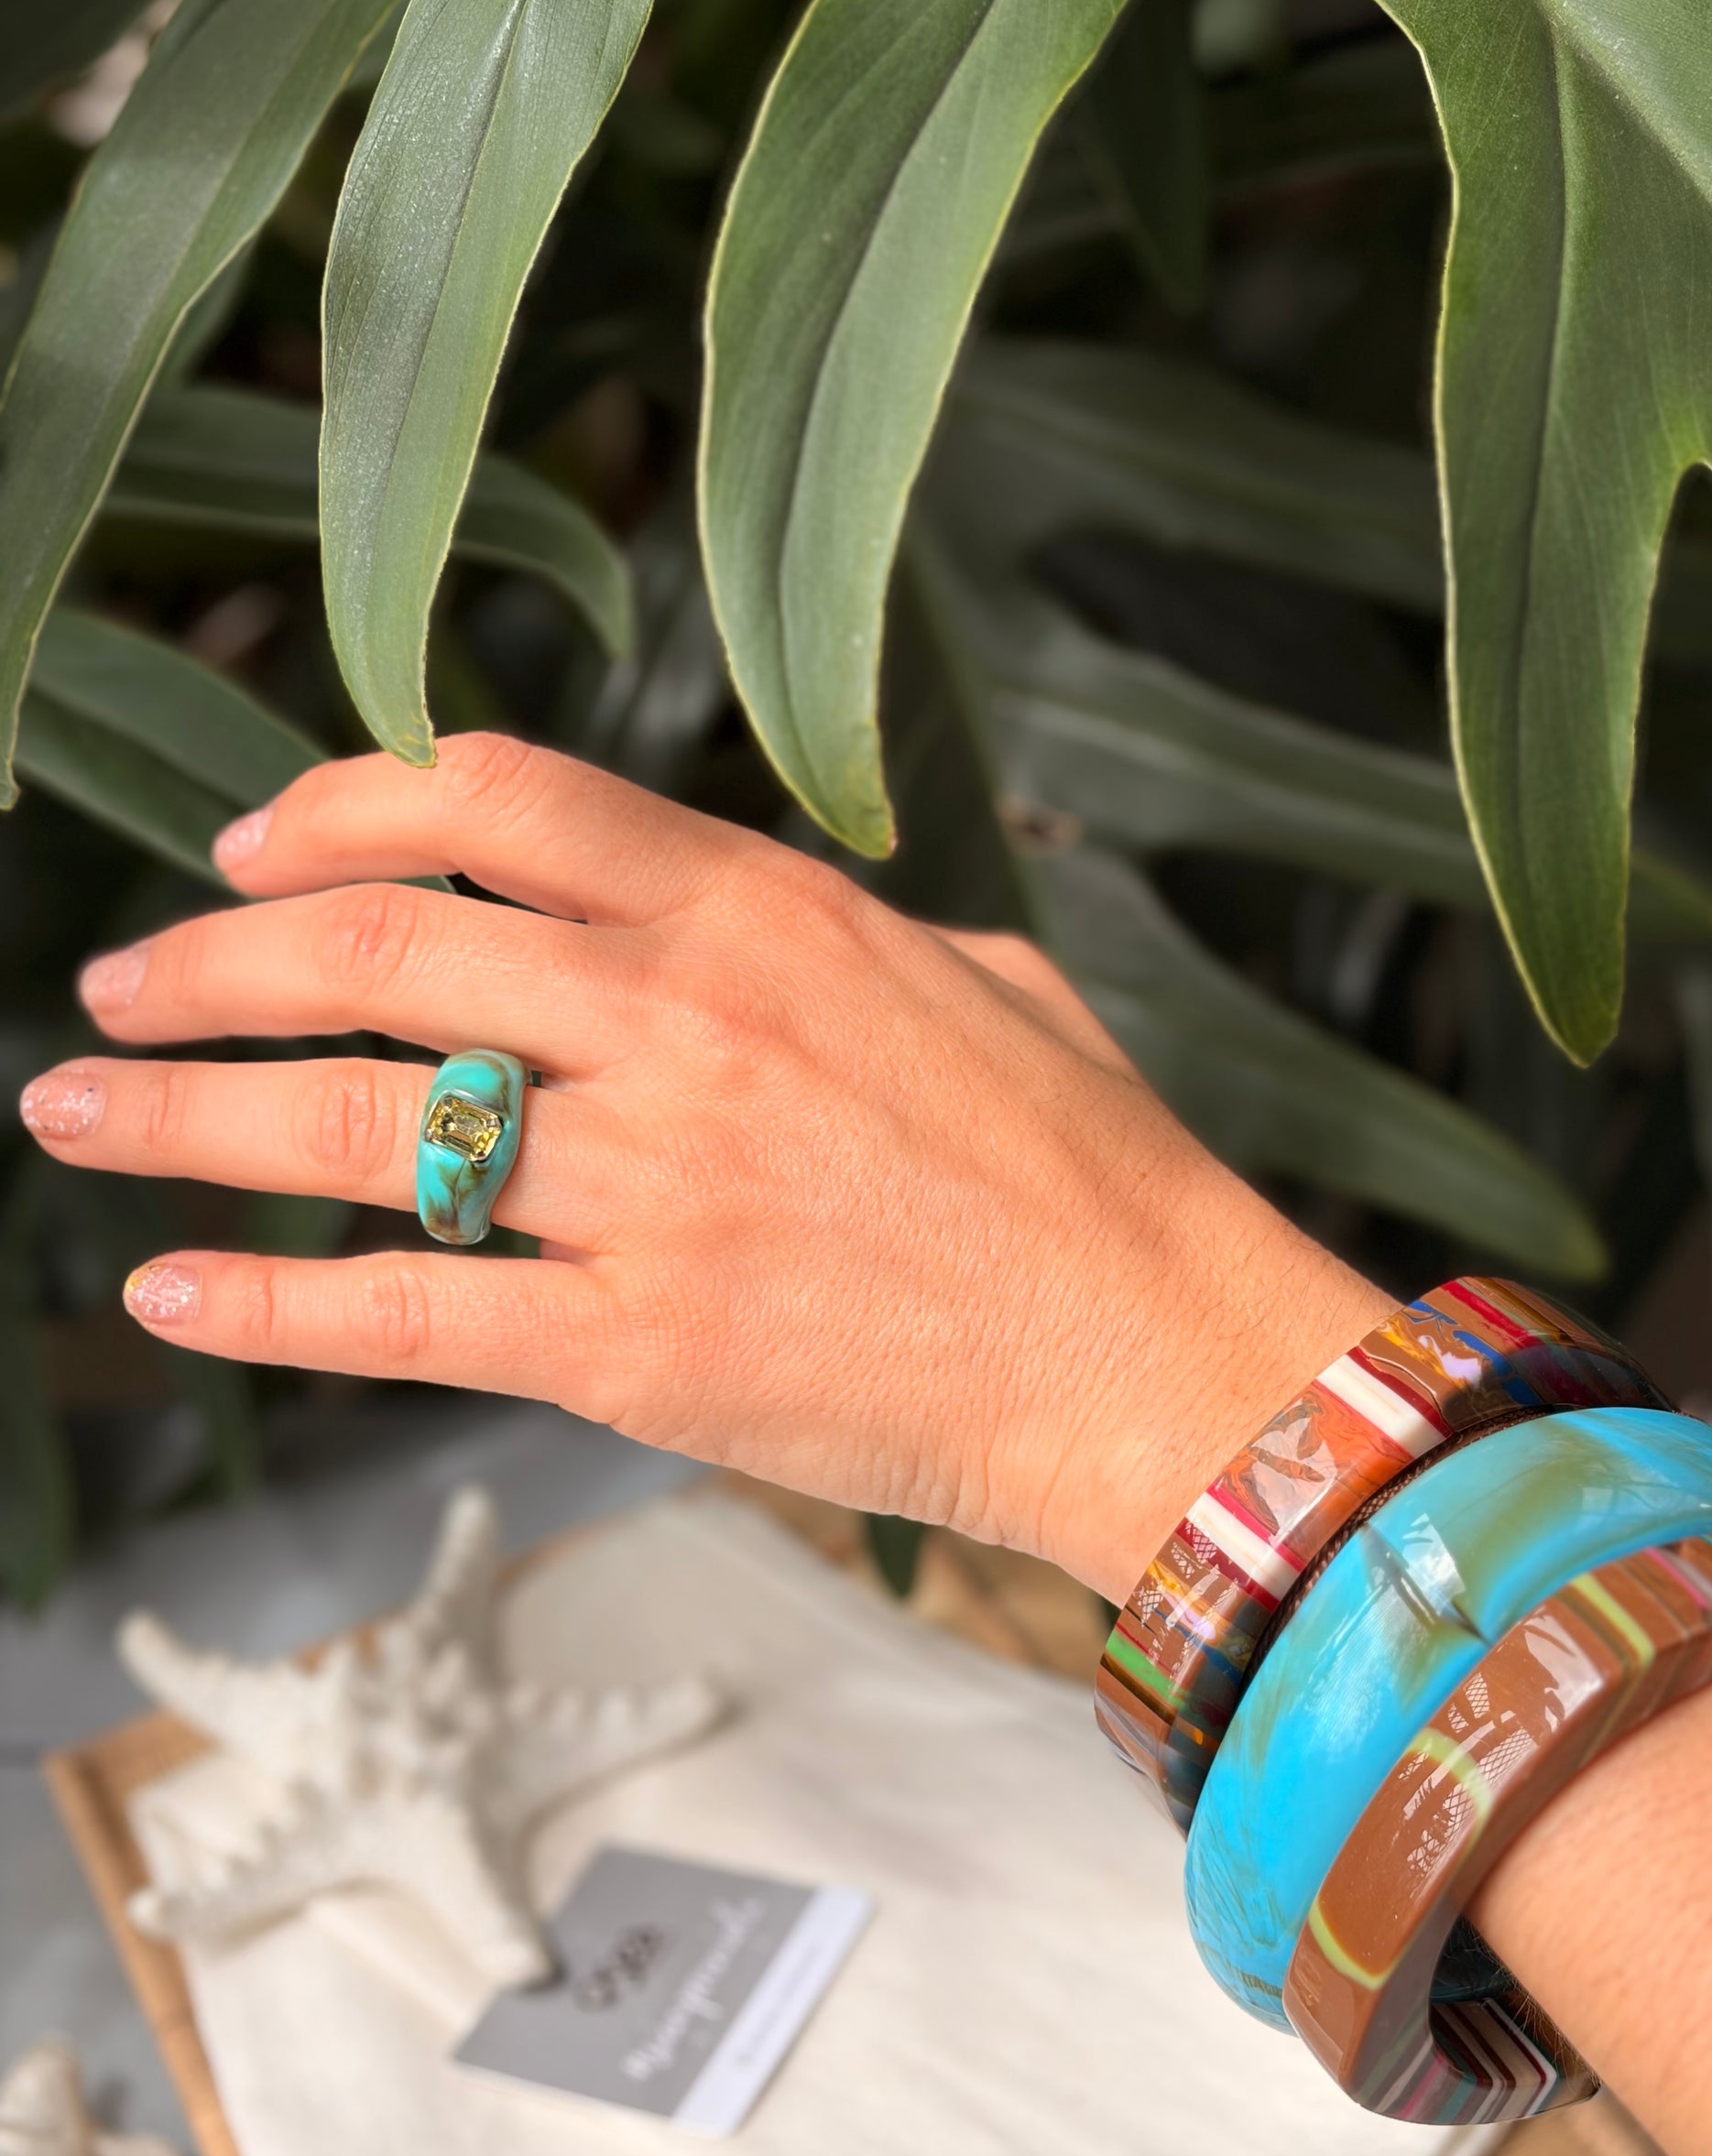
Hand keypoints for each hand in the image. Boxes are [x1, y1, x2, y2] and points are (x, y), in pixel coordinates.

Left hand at [19, 735, 1380, 1597]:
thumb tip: (694, 914)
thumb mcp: (973, 975)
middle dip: (213, 959)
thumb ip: (811, 929)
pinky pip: (412, 1313)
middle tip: (121, 986)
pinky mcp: (643, 1350)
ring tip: (75, 1110)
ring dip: (186, 1112)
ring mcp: (660, 1186)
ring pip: (364, 1127)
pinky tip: (173, 1295)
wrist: (1159, 1359)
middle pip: (384, 947)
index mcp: (763, 912)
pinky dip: (270, 1306)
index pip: (495, 796)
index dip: (338, 804)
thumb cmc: (1086, 1170)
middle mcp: (689, 1024)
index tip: (246, 848)